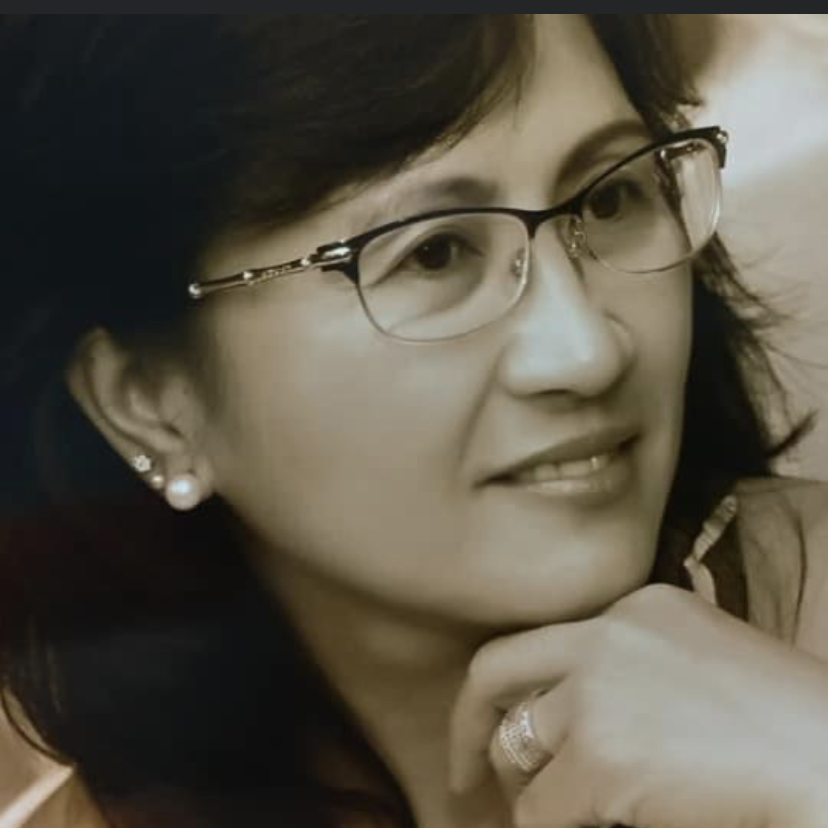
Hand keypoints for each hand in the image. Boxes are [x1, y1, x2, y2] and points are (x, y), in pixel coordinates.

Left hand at [449, 584, 827, 827]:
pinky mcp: (601, 757)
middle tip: (464, 773)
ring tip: (551, 810)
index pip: (546, 644)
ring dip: (529, 790)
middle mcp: (606, 636)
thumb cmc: (780, 720)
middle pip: (496, 669)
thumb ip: (634, 665)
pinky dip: (550, 824)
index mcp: (636, 606)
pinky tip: (581, 825)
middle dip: (468, 725)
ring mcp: (598, 693)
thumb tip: (574, 719)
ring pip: (520, 748)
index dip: (515, 690)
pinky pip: (542, 807)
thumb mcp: (700, 656)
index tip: (498, 723)